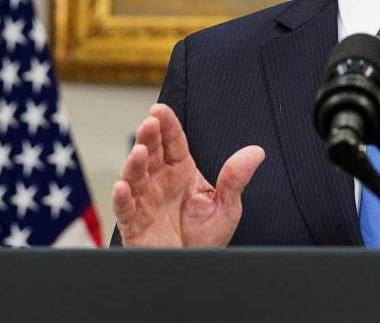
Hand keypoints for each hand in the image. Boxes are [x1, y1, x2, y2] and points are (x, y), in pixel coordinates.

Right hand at [111, 103, 264, 246]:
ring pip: (135, 176)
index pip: (173, 142)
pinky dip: (122, 198)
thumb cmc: (205, 236)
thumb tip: (257, 151)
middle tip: (150, 123)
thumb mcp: (226, 206)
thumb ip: (236, 178)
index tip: (160, 110)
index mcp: (181, 171)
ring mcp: (145, 201)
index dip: (166, 125)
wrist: (192, 268)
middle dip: (148, 136)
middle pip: (151, 152)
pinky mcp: (134, 224)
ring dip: (134, 163)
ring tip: (139, 152)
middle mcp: (160, 181)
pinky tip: (122, 187)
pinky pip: (125, 209)